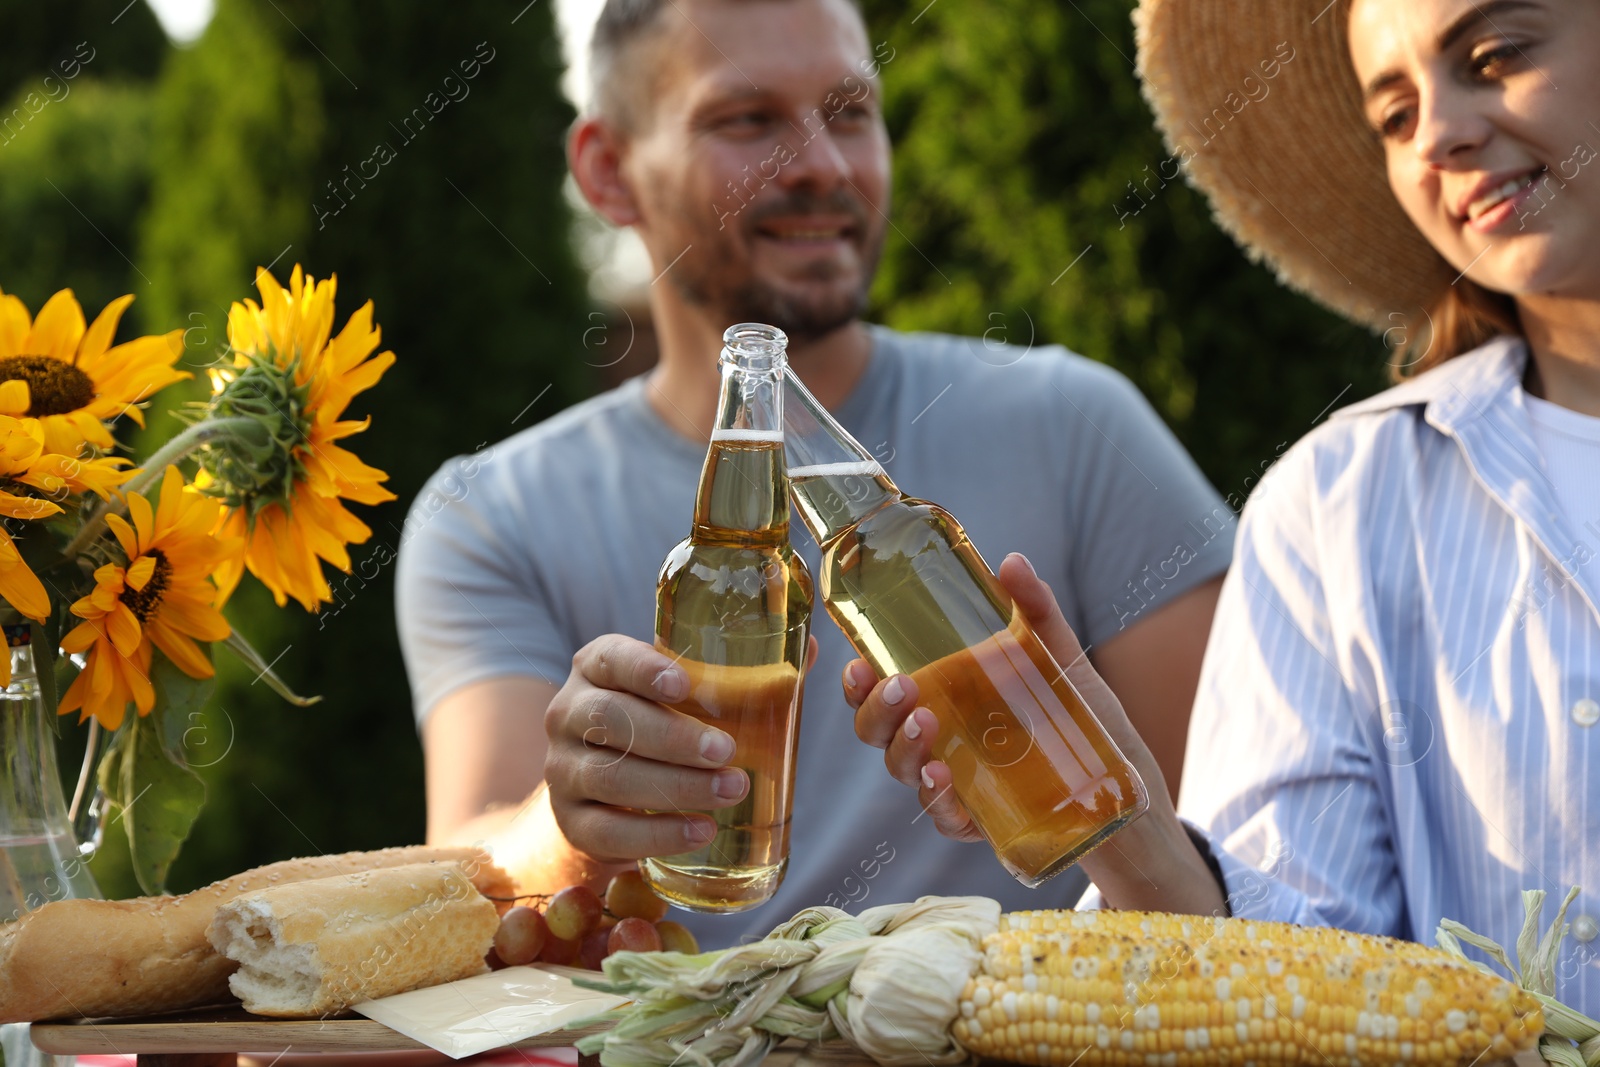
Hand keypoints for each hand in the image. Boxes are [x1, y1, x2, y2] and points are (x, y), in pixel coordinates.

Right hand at [544, 633, 817, 864]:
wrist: (612, 786)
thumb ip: (743, 671)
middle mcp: (569, 712)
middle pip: (611, 720)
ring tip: (729, 791)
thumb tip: (809, 646)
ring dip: (674, 786)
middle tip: (727, 751)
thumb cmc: (663, 722)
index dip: (644, 669)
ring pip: (609, 776)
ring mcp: (563, 769)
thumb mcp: (690, 692)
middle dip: (672, 737)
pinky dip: (656, 834)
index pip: (611, 658)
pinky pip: (606, 831)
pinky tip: (701, 831)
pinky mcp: (571, 820)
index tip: (684, 684)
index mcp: (597, 667)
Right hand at [843, 553, 1224, 912]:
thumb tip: (1013, 561)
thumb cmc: (1079, 716)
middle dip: (876, 710)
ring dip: (904, 749)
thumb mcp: (1059, 656)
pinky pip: (943, 815)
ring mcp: (955, 781)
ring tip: (927, 725)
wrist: (1122, 785)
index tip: (859, 663)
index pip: (882, 689)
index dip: (858, 681)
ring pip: (903, 770)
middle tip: (902, 688)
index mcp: (943, 695)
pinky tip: (945, 779)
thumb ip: (1035, 610)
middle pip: (878, 731)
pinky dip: (937, 800)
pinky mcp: (979, 819)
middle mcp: (939, 738)